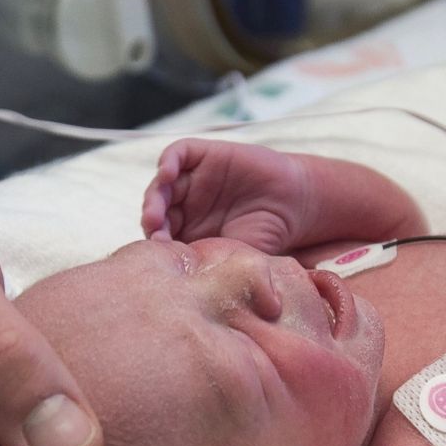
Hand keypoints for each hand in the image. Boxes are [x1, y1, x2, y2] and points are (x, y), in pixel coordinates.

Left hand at [141, 138, 308, 253]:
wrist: (293, 206)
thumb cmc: (267, 237)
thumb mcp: (238, 259)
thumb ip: (212, 267)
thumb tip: (187, 290)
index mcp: (188, 234)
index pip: (161, 237)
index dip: (157, 244)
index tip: (160, 254)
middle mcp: (185, 207)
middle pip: (156, 211)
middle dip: (152, 221)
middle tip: (153, 230)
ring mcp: (192, 181)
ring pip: (162, 184)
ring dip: (155, 196)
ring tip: (155, 211)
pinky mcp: (203, 156)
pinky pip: (177, 154)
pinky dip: (168, 162)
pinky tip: (167, 174)